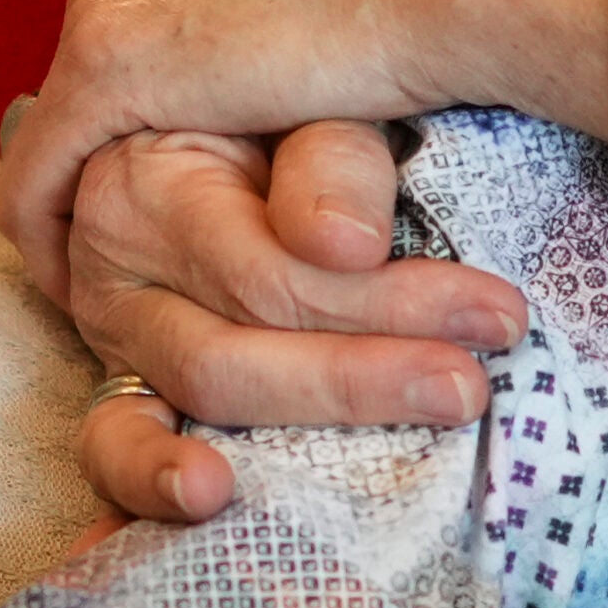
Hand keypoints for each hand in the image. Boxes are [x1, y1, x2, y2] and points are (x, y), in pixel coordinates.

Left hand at [0, 0, 607, 302]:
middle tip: (104, 265)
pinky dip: (51, 240)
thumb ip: (283, 76)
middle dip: (85, 182)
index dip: (118, 137)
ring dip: (70, 218)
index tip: (141, 207)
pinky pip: (39, 179)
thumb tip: (301, 128)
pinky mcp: (108, 67)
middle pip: (73, 97)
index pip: (113, 45)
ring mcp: (107, 8)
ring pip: (54, 144)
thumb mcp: (333, 40)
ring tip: (92, 290)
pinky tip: (78, 294)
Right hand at [68, 122, 528, 522]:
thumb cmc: (292, 124)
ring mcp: (113, 331)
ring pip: (201, 387)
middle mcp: (114, 255)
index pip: (267, 266)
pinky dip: (149, 478)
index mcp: (148, 172)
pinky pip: (110, 447)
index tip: (498, 315)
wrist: (231, 140)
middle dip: (362, 373)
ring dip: (313, 413)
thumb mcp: (318, 109)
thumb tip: (346, 243)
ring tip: (410, 423)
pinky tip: (207, 498)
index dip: (386, 299)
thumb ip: (332, 160)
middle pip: (234, 340)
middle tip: (469, 386)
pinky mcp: (120, 390)